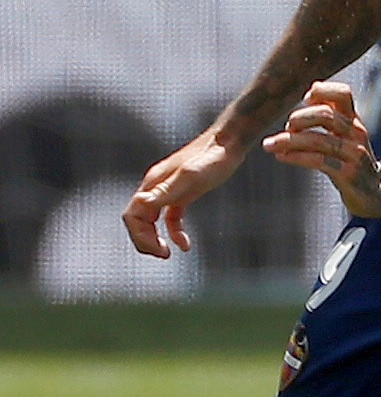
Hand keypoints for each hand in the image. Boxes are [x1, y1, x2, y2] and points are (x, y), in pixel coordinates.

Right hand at [123, 129, 246, 258]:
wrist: (232, 141)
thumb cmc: (214, 156)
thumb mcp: (191, 176)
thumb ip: (166, 190)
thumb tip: (140, 203)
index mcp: (153, 183)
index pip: (132, 215)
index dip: (139, 235)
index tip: (158, 248)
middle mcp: (157, 187)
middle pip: (138, 221)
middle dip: (146, 240)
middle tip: (163, 255)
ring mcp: (169, 190)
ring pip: (151, 221)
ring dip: (155, 239)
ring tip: (167, 253)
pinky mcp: (184, 193)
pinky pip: (170, 218)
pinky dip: (174, 232)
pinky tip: (185, 244)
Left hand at [263, 82, 380, 216]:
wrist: (376, 190)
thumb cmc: (352, 159)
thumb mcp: (347, 134)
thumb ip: (332, 114)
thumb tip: (311, 90)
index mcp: (354, 120)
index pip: (343, 94)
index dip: (323, 91)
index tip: (305, 98)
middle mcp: (356, 133)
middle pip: (327, 115)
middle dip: (300, 118)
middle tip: (286, 126)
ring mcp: (353, 153)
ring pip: (319, 140)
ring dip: (290, 140)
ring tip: (269, 144)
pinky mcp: (348, 173)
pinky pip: (319, 161)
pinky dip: (297, 157)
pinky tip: (281, 156)